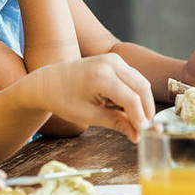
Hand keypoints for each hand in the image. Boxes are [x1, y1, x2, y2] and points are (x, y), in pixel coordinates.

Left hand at [16, 54, 154, 140]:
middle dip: (146, 109)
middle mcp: (110, 63)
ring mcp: (113, 58)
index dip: (140, 118)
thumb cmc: (63, 99)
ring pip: (140, 82)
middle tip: (144, 128)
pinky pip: (132, 77)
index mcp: (101, 77)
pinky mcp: (114, 59)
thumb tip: (137, 135)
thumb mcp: (88, 115)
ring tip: (128, 119)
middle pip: (141, 87)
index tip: (143, 134)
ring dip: (140, 101)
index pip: (131, 99)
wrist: (48, 82)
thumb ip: (116, 123)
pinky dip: (132, 93)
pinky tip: (118, 106)